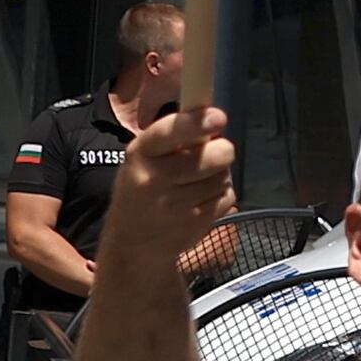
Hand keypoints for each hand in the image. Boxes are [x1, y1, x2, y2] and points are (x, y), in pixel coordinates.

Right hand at [103, 104, 233, 290]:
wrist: (134, 244)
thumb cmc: (143, 190)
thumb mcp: (145, 159)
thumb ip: (174, 140)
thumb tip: (212, 117)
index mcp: (140, 153)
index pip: (169, 132)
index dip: (196, 123)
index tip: (217, 116)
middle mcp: (154, 177)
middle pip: (214, 154)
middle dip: (221, 151)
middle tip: (211, 156)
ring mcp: (174, 203)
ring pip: (224, 175)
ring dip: (218, 176)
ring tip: (195, 183)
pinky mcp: (193, 222)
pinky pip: (226, 197)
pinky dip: (220, 197)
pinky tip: (199, 202)